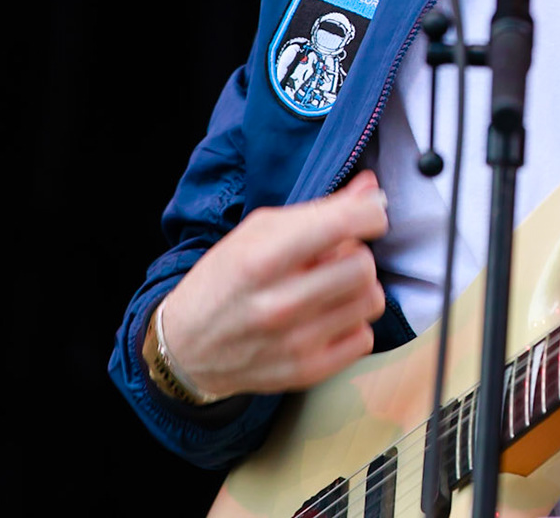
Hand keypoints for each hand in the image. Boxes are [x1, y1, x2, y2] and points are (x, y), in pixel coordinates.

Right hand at [158, 171, 390, 399]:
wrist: (187, 347)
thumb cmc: (225, 279)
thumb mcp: (257, 232)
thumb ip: (319, 210)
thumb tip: (372, 189)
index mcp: (261, 259)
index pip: (343, 225)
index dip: (369, 214)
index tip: (368, 215)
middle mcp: (279, 304)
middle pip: (363, 265)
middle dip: (356, 254)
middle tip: (335, 257)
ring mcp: (295, 343)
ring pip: (370, 301)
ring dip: (357, 289)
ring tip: (330, 287)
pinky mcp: (307, 372)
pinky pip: (364, 338)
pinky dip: (352, 324)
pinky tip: (327, 317)